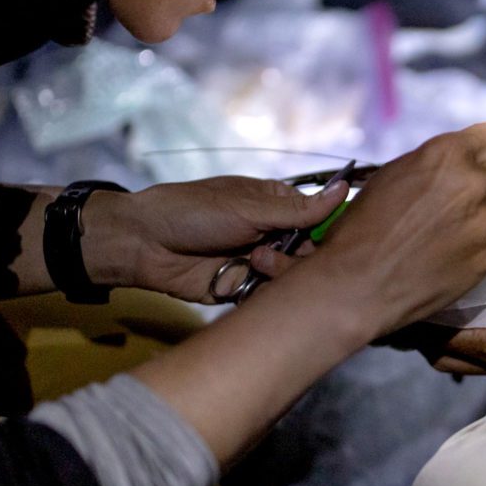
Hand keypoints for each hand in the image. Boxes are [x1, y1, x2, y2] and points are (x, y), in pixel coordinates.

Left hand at [82, 176, 350, 302]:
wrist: (141, 244)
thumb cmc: (194, 213)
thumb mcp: (250, 208)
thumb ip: (299, 210)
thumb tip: (345, 189)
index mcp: (276, 206)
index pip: (319, 218)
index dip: (332, 230)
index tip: (344, 240)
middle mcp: (271, 234)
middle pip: (310, 252)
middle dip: (305, 256)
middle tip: (287, 251)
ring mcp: (257, 263)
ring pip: (290, 276)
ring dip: (281, 273)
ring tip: (257, 263)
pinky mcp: (242, 290)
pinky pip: (267, 296)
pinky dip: (267, 295)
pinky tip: (259, 287)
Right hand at [267, 122, 485, 337]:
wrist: (358, 283)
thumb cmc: (365, 225)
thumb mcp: (396, 174)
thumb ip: (440, 162)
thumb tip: (466, 159)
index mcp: (448, 154)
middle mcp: (474, 182)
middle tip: (484, 193)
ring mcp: (485, 222)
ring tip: (478, 220)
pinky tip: (467, 246)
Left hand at [420, 232, 485, 376]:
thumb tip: (484, 235)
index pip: (439, 337)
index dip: (416, 312)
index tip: (402, 280)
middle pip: (442, 354)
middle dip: (422, 327)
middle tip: (414, 286)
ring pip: (464, 355)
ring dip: (447, 329)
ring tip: (440, 289)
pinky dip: (472, 329)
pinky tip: (478, 295)